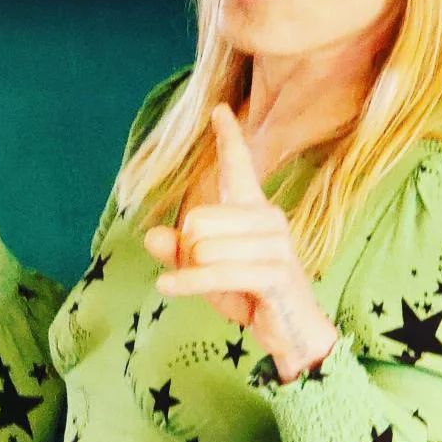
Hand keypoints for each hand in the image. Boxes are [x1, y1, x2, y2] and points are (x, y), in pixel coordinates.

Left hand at [144, 104, 337, 382]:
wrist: (289, 332)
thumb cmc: (248, 294)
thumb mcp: (205, 271)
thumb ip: (178, 252)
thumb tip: (151, 237)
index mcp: (253, 209)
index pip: (239, 165)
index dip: (228, 137)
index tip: (219, 109)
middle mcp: (268, 217)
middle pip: (196, 220)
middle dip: (188, 252)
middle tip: (208, 273)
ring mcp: (276, 243)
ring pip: (202, 247)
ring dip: (193, 272)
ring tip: (215, 286)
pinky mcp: (275, 272)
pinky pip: (214, 271)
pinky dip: (186, 283)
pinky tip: (166, 287)